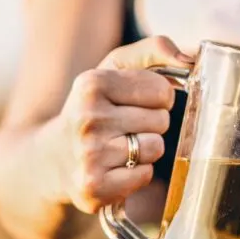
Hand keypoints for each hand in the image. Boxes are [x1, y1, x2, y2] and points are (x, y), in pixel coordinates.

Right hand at [57, 36, 192, 212]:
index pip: (161, 90)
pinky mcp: (94, 188)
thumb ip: (154, 50)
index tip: (135, 103)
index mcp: (92, 84)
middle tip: (123, 128)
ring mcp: (89, 156)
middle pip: (161, 120)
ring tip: (119, 148)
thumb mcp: (113, 69)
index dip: (157, 98)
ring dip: (145, 149)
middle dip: (150, 124)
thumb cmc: (94, 109)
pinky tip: (115, 169)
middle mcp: (87, 118)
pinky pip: (144, 176)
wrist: (49, 159)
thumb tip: (189, 59)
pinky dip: (136, 174)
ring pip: (156, 148)